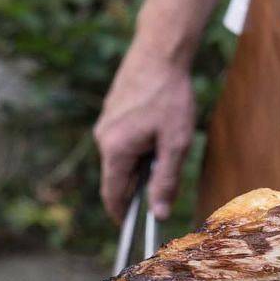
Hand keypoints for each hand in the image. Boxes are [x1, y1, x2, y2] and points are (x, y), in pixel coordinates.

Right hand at [94, 42, 195, 223]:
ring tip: (166, 142)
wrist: (159, 51)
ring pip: (121, 158)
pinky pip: (122, 140)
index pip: (113, 195)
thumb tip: (159, 214)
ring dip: (141, 161)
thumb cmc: (170, 96)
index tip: (132, 229)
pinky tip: (158, 128)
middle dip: (139, 184)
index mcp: (115, 150)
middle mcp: (103, 138)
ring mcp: (105, 124)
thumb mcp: (176, 143)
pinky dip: (138, 145)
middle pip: (118, 176)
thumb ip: (166, 180)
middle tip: (166, 176)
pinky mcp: (111, 112)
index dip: (122, 215)